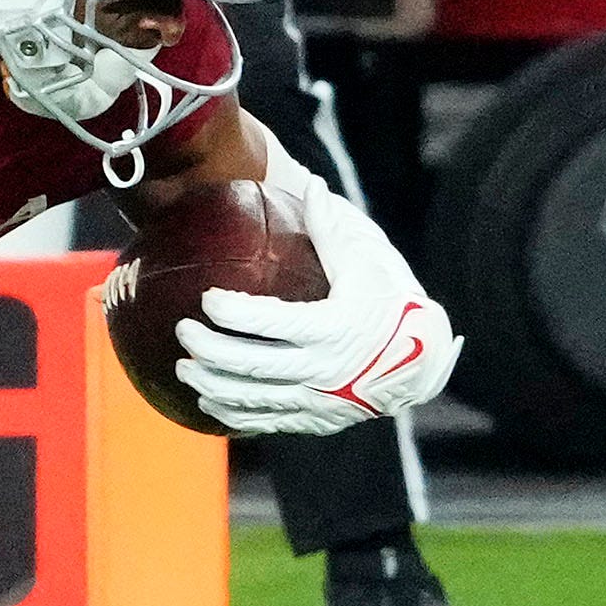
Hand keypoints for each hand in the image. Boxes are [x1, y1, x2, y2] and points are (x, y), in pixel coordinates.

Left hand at [175, 188, 458, 435]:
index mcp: (335, 329)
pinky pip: (267, 421)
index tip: (206, 299)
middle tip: (182, 331)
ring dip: (211, 386)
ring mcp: (320, 400)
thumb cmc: (391, 300)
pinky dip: (233, 413)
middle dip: (210, 351)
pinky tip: (206, 399)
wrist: (424, 360)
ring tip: (183, 367)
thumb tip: (309, 184)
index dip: (234, 314)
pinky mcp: (316, 420)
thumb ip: (331, 228)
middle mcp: (325, 371)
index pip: (272, 323)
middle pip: (253, 367)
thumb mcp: (368, 260)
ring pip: (254, 400)